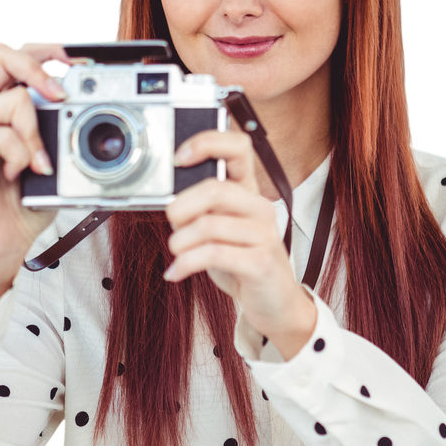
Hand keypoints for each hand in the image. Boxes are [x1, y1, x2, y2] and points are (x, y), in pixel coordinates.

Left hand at [164, 127, 316, 348]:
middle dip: (181, 207)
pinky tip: (176, 272)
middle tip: (171, 222)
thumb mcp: (220, 230)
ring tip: (176, 253)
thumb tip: (170, 203)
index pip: (238, 147)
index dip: (207, 143)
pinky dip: (185, 264)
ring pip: (208, 225)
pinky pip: (213, 255)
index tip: (178, 158)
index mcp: (249, 192)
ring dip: (180, 242)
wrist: (275, 302)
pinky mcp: (260, 263)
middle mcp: (260, 208)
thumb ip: (202, 211)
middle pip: (215, 189)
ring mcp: (264, 235)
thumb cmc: (242, 262)